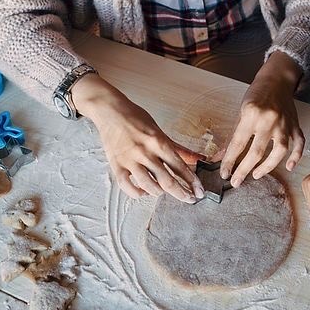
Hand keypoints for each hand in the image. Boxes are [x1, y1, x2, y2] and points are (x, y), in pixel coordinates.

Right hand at [72, 75, 203, 201]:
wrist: (110, 110)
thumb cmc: (136, 119)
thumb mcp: (160, 131)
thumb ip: (178, 148)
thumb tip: (198, 158)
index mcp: (158, 142)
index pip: (180, 167)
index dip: (192, 182)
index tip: (199, 192)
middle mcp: (145, 152)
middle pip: (167, 181)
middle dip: (182, 193)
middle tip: (189, 199)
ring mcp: (129, 160)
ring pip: (148, 186)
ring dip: (159, 193)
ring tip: (163, 191)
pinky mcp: (116, 165)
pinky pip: (127, 186)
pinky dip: (137, 193)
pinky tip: (143, 192)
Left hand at [220, 52, 304, 185]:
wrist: (277, 79)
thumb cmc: (256, 94)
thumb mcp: (241, 111)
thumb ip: (234, 135)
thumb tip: (222, 156)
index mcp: (251, 114)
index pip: (238, 143)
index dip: (230, 161)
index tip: (224, 173)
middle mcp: (269, 120)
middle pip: (256, 152)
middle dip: (244, 170)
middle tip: (236, 182)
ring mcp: (285, 123)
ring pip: (279, 151)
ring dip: (267, 167)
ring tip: (255, 175)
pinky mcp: (295, 125)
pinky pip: (299, 143)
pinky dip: (296, 156)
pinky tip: (289, 167)